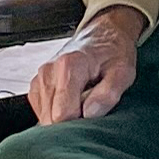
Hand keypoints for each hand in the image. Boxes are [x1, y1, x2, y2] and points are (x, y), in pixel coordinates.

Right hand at [29, 5, 144, 123]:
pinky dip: (57, 114)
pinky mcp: (35, 87)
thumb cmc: (113, 53)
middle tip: (91, 109)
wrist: (102, 35)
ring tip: (82, 103)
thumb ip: (108, 94)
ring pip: (45, 119)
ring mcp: (38, 79)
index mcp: (68, 66)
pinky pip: (42, 113)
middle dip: (71, 124)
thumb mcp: (123, 72)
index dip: (80, 124)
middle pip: (50, 119)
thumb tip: (89, 114)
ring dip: (64, 119)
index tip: (94, 116)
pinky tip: (72, 103)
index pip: (62, 114)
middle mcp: (48, 72)